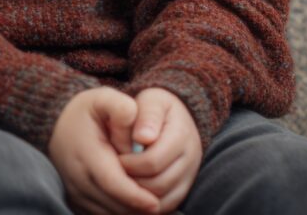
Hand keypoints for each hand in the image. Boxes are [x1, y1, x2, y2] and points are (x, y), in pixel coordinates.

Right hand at [49, 87, 161, 214]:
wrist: (58, 125)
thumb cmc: (87, 111)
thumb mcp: (104, 98)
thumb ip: (122, 109)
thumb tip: (139, 135)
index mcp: (86, 153)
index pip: (111, 182)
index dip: (133, 195)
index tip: (154, 203)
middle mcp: (77, 178)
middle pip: (111, 203)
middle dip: (136, 207)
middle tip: (161, 206)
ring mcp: (75, 192)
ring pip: (106, 212)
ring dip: (129, 211)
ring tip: (152, 205)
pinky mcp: (77, 200)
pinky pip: (100, 213)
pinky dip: (120, 212)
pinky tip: (137, 206)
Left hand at [117, 88, 202, 213]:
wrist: (175, 118)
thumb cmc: (157, 109)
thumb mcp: (152, 101)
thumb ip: (148, 115)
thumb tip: (143, 137)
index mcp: (182, 134)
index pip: (152, 162)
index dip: (128, 164)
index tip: (115, 157)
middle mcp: (191, 158)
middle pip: (157, 185)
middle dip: (131, 182)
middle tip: (117, 172)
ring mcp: (189, 176)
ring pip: (161, 200)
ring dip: (137, 195)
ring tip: (124, 180)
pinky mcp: (183, 189)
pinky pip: (165, 207)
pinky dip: (146, 205)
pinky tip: (133, 190)